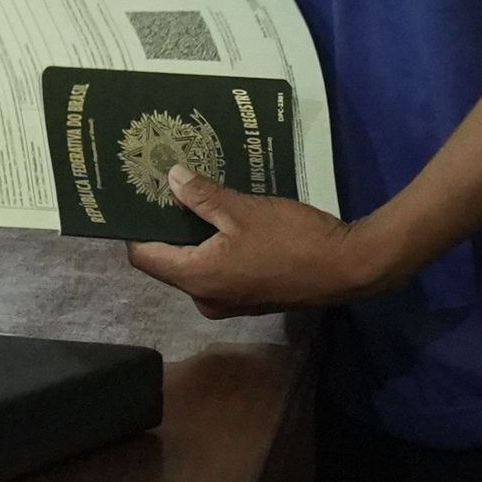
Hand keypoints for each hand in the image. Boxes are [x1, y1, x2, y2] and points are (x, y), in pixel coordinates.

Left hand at [124, 169, 393, 317]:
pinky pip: (216, 273)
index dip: (135, 229)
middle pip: (168, 263)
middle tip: (162, 191)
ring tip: (191, 200)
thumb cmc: (292, 239)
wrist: (347, 269)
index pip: (144, 258)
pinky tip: (221, 222)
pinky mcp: (248, 299)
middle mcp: (205, 299)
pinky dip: (213, 250)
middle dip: (165, 229)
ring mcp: (228, 303)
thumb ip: (203, 196)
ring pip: (194, 267)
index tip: (135, 200)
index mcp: (197, 278)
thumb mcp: (243, 210)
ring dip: (192, 238)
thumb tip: (170, 178)